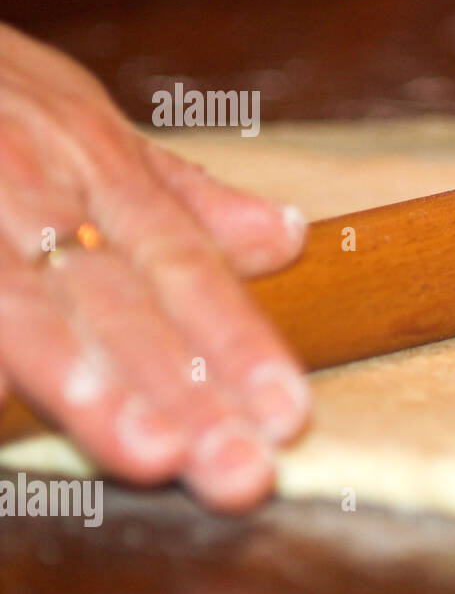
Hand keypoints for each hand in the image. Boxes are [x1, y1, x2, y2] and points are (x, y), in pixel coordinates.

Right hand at [0, 24, 309, 510]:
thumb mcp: (92, 124)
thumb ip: (184, 195)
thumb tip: (288, 235)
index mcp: (103, 169)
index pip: (186, 268)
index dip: (238, 342)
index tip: (287, 416)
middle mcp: (42, 189)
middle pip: (124, 302)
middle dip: (185, 389)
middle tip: (238, 468)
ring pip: (28, 306)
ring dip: (91, 382)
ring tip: (150, 453)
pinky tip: (4, 407)